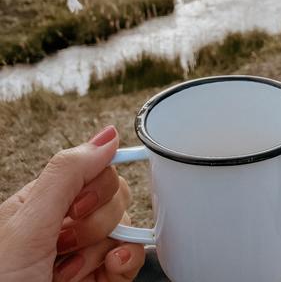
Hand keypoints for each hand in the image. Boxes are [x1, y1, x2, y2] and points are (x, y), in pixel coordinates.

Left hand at [0, 126, 144, 281]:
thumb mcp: (26, 225)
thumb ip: (67, 175)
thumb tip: (107, 137)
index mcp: (42, 202)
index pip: (93, 169)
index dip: (94, 186)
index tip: (76, 208)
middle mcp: (65, 224)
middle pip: (113, 197)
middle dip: (96, 222)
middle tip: (65, 245)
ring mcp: (83, 253)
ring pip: (122, 229)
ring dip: (100, 252)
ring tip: (68, 274)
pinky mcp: (100, 279)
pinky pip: (130, 258)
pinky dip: (125, 264)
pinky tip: (108, 272)